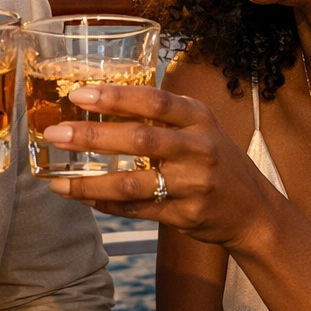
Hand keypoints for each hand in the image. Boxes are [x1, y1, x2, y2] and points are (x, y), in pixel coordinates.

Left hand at [41, 85, 281, 251]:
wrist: (254, 210)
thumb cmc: (217, 160)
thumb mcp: (200, 127)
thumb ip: (162, 114)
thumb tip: (102, 99)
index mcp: (198, 117)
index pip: (153, 100)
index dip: (115, 97)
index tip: (78, 95)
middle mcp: (198, 148)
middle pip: (139, 139)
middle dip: (92, 137)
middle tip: (56, 134)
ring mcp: (192, 184)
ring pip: (132, 183)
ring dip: (90, 182)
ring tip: (58, 182)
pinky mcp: (185, 215)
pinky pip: (137, 210)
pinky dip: (105, 204)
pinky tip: (83, 198)